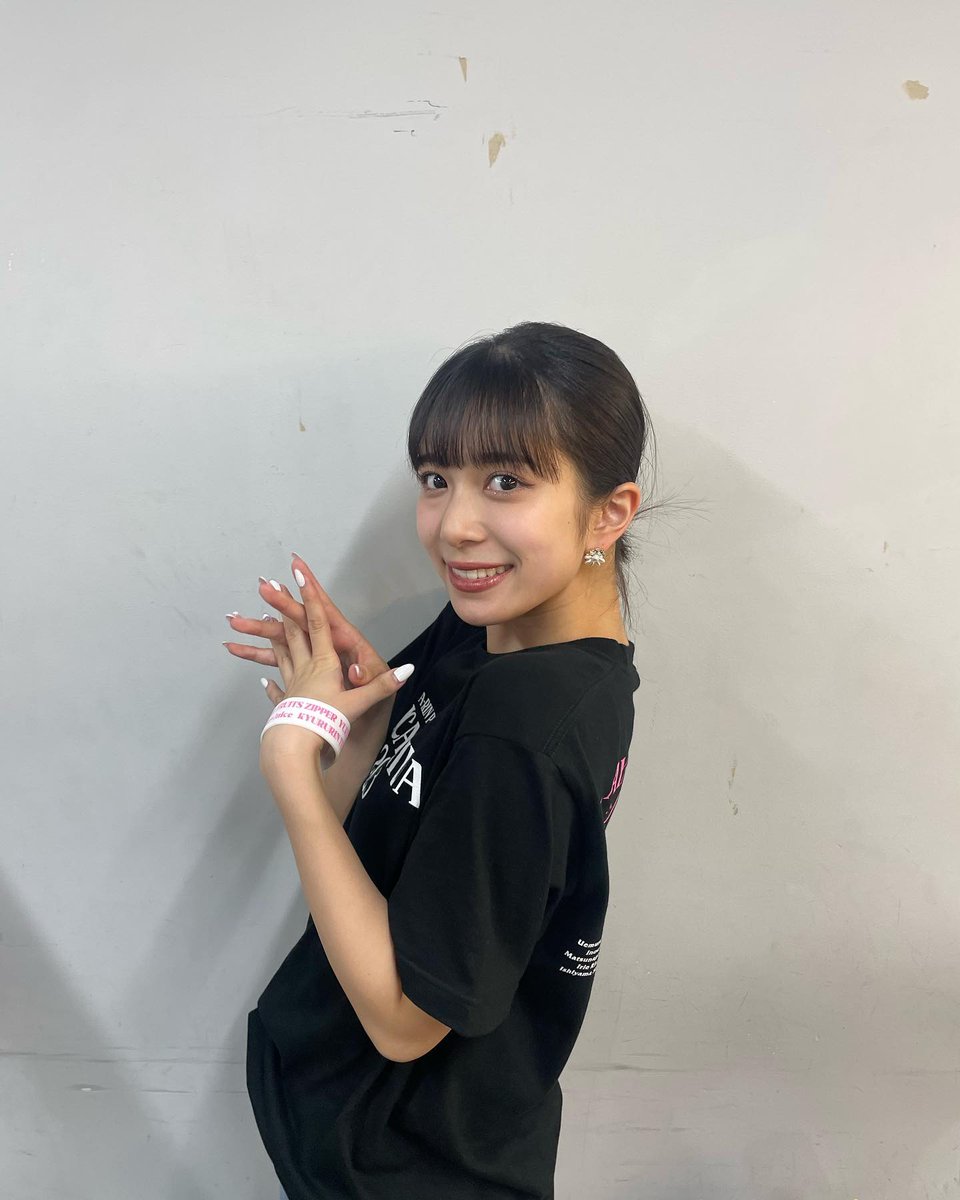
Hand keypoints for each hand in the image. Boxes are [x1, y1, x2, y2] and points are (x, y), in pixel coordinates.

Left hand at [224, 555, 412, 778]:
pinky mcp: (286, 704)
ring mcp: (292, 685)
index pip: (317, 623)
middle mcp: (304, 668)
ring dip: (273, 637)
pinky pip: (278, 689)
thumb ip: (382, 686)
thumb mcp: (360, 704)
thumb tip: (409, 670)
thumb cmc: (326, 722)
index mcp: (323, 663)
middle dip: (282, 608)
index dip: (309, 597)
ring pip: (281, 654)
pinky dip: (271, 683)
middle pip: (292, 632)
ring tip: (261, 621)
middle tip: (266, 586)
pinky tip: (264, 681)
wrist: (295, 748)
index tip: (297, 574)